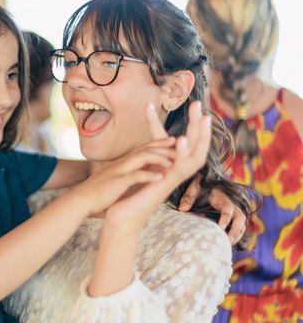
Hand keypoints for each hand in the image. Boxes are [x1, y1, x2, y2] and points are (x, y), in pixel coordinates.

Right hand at [66, 136, 176, 215]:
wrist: (82, 199)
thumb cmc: (99, 189)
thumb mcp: (116, 176)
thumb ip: (127, 170)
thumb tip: (139, 167)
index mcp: (124, 162)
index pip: (144, 147)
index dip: (160, 142)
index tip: (174, 140)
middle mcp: (123, 162)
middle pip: (146, 148)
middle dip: (164, 146)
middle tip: (181, 145)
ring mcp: (120, 171)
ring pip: (142, 158)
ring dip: (159, 158)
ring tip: (174, 161)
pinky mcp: (117, 182)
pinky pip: (135, 176)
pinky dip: (148, 175)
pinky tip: (160, 176)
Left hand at [104, 101, 211, 232]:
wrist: (121, 219)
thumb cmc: (126, 196)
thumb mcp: (137, 168)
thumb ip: (144, 156)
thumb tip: (145, 144)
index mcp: (169, 167)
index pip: (181, 142)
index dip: (185, 125)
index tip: (186, 104)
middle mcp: (175, 173)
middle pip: (195, 147)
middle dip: (198, 126)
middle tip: (199, 105)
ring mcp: (172, 180)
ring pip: (194, 156)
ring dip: (198, 136)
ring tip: (201, 117)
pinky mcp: (165, 186)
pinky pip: (178, 168)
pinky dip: (180, 153)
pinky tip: (179, 139)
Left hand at [178, 175, 246, 243]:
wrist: (205, 182)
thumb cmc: (199, 185)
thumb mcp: (194, 188)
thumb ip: (188, 197)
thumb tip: (182, 209)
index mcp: (222, 197)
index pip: (228, 208)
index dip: (226, 218)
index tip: (220, 228)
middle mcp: (231, 203)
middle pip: (240, 217)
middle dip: (236, 229)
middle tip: (228, 240)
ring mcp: (233, 209)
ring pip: (242, 222)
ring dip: (237, 234)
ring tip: (228, 244)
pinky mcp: (232, 215)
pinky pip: (239, 225)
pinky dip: (237, 234)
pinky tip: (228, 242)